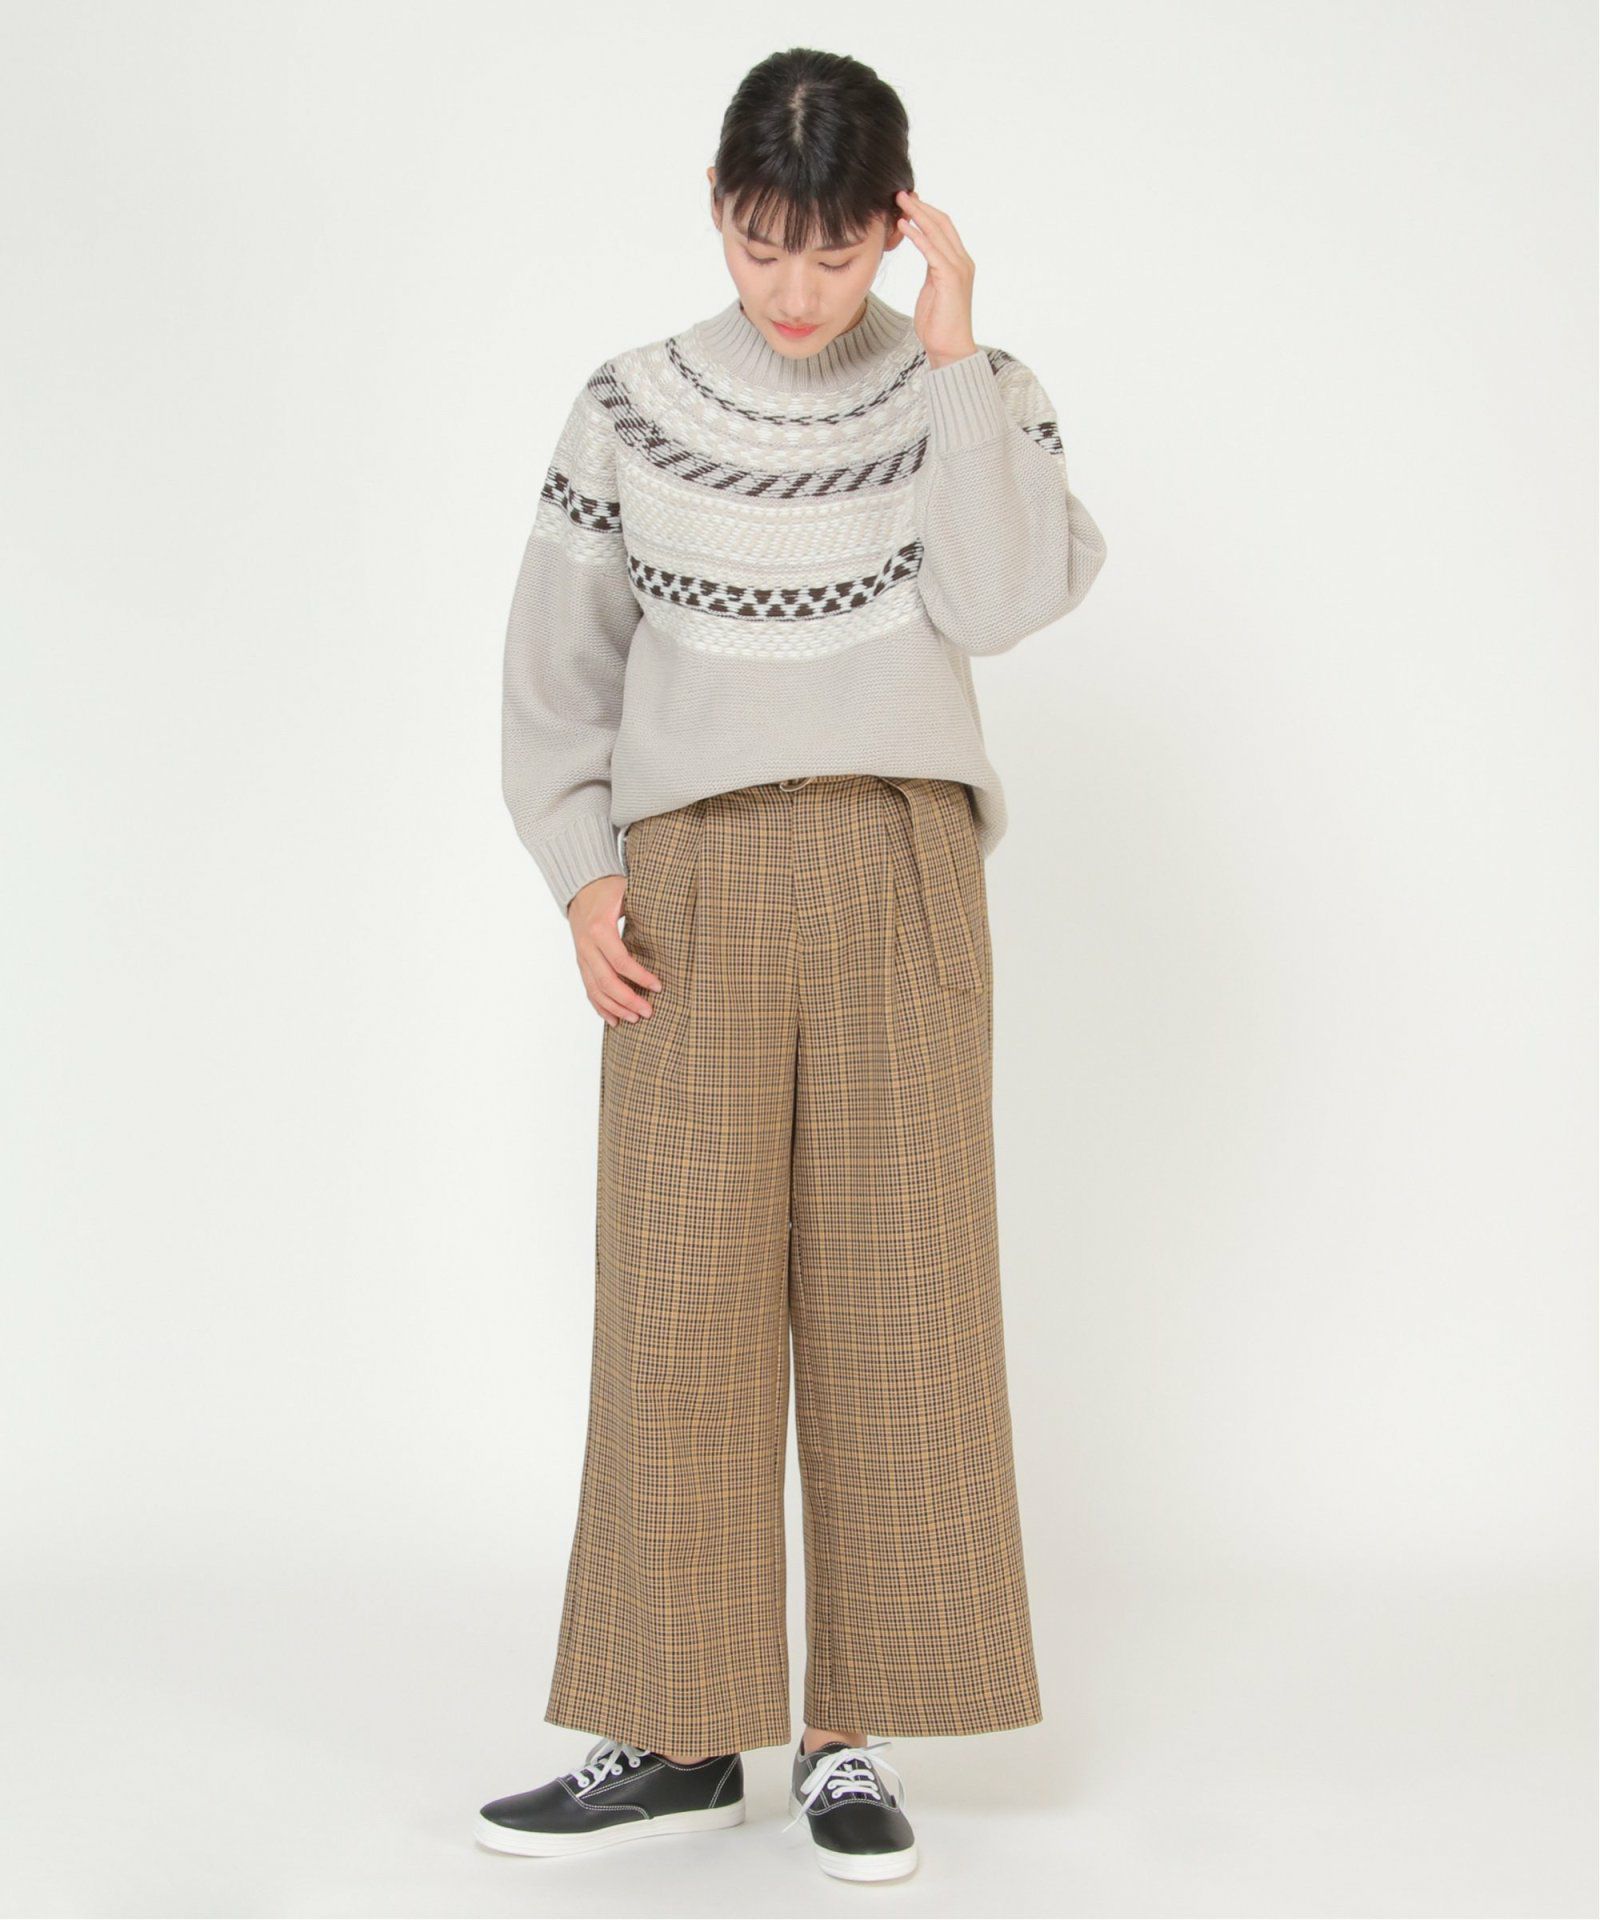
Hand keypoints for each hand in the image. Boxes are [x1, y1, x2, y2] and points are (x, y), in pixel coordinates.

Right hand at [567, 874, 661, 1026]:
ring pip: (595, 989)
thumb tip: (676, 918)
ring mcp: (582, 956)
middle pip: (606, 981)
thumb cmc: (610, 890)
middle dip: (628, 999)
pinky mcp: (581, 962)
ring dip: (615, 1007)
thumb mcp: (628, 892)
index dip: (640, 976)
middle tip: (648, 1011)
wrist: (581, 888)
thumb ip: (646, 906)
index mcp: (599, 928)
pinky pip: (588, 989)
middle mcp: (587, 945)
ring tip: (635, 1019)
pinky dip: (600, 1006)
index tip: (659, 986)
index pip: (620, 960)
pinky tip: (613, 1020)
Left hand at [894, 189, 978, 368]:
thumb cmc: (938, 325)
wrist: (949, 349)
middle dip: (921, 206)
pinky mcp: (949, 278)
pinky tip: (902, 225)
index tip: (908, 202)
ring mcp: (958, 268)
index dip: (926, 212)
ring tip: (898, 201)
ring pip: (937, 231)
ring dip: (916, 214)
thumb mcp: (932, 290)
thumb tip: (923, 254)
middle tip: (900, 193)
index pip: (944, 228)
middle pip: (942, 222)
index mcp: (959, 263)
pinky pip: (931, 250)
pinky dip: (916, 235)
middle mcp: (962, 261)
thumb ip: (931, 270)